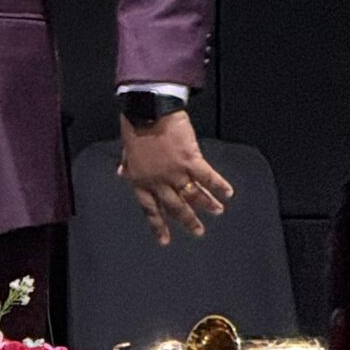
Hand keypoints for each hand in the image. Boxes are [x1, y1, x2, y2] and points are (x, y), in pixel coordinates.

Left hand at [119, 108, 234, 245]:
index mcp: (140, 179)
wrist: (147, 109)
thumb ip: (127, 164)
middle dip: (188, 221)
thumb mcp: (126, 148)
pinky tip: (228, 193)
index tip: (164, 240)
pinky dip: (219, 186)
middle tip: (198, 231)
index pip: (150, 208)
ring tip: (217, 211)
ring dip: (207, 205)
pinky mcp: (190, 160)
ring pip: (194, 195)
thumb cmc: (134, 125)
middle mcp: (158, 181)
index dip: (158, 225)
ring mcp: (175, 172)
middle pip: (175, 207)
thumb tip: (122, 173)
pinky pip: (208, 178)